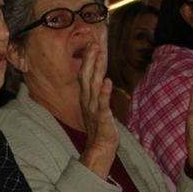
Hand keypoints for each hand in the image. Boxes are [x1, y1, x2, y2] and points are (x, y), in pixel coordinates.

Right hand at [78, 43, 118, 178]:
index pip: (84, 75)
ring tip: (100, 56)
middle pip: (86, 77)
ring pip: (93, 86)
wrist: (99, 147)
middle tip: (93, 44)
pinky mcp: (102, 118)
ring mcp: (93, 109)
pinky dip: (104, 93)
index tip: (91, 44)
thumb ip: (96, 92)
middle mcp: (87, 101)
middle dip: (90, 60)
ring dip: (96, 70)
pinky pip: (102, 104)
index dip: (88, 60)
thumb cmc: (99, 126)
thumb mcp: (95, 106)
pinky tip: (107, 82)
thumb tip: (100, 77)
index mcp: (86, 97)